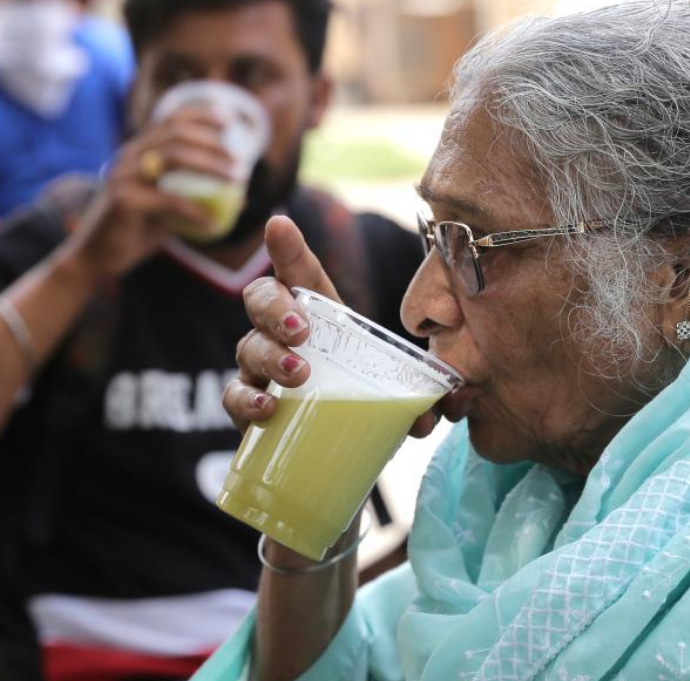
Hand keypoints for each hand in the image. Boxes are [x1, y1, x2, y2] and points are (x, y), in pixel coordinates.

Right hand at [62, 106, 237, 279]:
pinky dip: (196, 211)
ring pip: (174, 157)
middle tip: (239, 160)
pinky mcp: (123, 200)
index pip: (170, 119)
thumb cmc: (134, 234)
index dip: (201, 114)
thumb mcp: (169, 213)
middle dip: (212, 142)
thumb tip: (240, 199)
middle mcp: (129, 157)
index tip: (230, 120)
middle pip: (176, 133)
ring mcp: (124, 175)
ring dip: (210, 166)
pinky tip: (213, 225)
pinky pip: (169, 201)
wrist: (96, 258)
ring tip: (236, 180)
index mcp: (138, 152)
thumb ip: (196, 201)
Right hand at [223, 217, 439, 437]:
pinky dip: (245, 401)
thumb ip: (421, 389)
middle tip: (302, 331)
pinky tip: (266, 408)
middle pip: (261, 300)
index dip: (287, 248)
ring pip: (248, 348)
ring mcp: (258, 367)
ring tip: (297, 373)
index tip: (281, 227)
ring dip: (270, 357)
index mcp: (317, 312)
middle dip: (277, 309)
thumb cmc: (362, 398)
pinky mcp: (248, 404)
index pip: (298, 272)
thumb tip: (455, 397)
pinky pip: (234, 395)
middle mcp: (279, 332)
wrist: (336, 444)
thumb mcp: (394, 386)